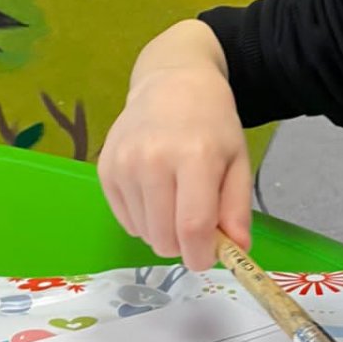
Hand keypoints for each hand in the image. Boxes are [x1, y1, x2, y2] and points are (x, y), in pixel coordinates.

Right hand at [98, 23, 251, 271]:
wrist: (170, 83)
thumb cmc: (211, 124)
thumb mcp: (237, 160)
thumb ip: (237, 208)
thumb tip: (237, 251)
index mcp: (194, 157)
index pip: (193, 226)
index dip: (201, 254)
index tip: (208, 258)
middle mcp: (153, 161)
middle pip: (164, 237)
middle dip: (183, 246)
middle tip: (196, 227)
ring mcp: (124, 165)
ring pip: (143, 233)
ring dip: (163, 232)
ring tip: (176, 200)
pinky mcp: (104, 170)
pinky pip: (125, 220)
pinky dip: (143, 220)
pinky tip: (155, 193)